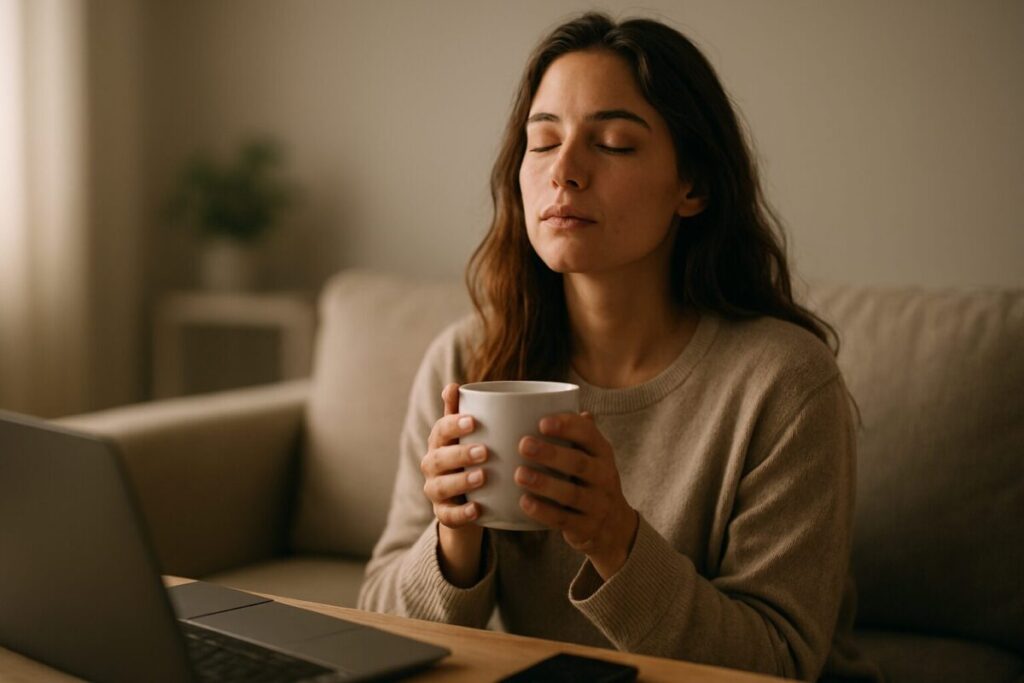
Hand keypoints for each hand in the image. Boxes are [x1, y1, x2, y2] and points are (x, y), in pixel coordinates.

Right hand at [421, 383, 487, 586]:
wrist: (469, 499)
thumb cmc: (471, 458)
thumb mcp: (469, 436)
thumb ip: (461, 412)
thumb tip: (453, 384)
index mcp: (440, 442)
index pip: (440, 430)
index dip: (453, 424)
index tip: (472, 421)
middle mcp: (433, 465)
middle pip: (438, 458)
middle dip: (459, 454)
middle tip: (484, 451)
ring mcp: (436, 490)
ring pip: (440, 486)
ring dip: (461, 481)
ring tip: (483, 477)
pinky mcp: (444, 514)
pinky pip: (448, 516)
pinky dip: (462, 514)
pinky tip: (478, 509)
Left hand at [515, 411, 638, 580]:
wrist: (614, 526)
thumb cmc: (591, 480)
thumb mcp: (591, 455)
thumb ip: (575, 432)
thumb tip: (551, 398)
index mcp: (603, 453)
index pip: (589, 435)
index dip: (567, 427)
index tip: (542, 422)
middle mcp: (604, 477)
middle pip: (579, 464)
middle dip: (551, 454)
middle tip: (523, 444)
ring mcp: (598, 504)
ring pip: (571, 493)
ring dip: (544, 484)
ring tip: (519, 474)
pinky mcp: (586, 527)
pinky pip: (564, 519)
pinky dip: (543, 512)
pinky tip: (524, 502)